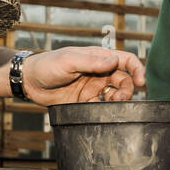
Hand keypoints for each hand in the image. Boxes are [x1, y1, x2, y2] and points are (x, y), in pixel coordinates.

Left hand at [19, 46, 145, 105]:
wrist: (29, 82)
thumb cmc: (47, 65)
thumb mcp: (69, 60)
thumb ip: (92, 62)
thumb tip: (115, 61)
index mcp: (97, 58)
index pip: (125, 60)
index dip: (137, 69)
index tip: (141, 83)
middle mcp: (98, 72)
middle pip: (123, 80)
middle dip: (126, 90)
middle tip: (119, 99)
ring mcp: (92, 87)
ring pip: (115, 94)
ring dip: (117, 100)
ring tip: (110, 105)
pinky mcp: (85, 101)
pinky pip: (101, 106)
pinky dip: (104, 110)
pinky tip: (96, 111)